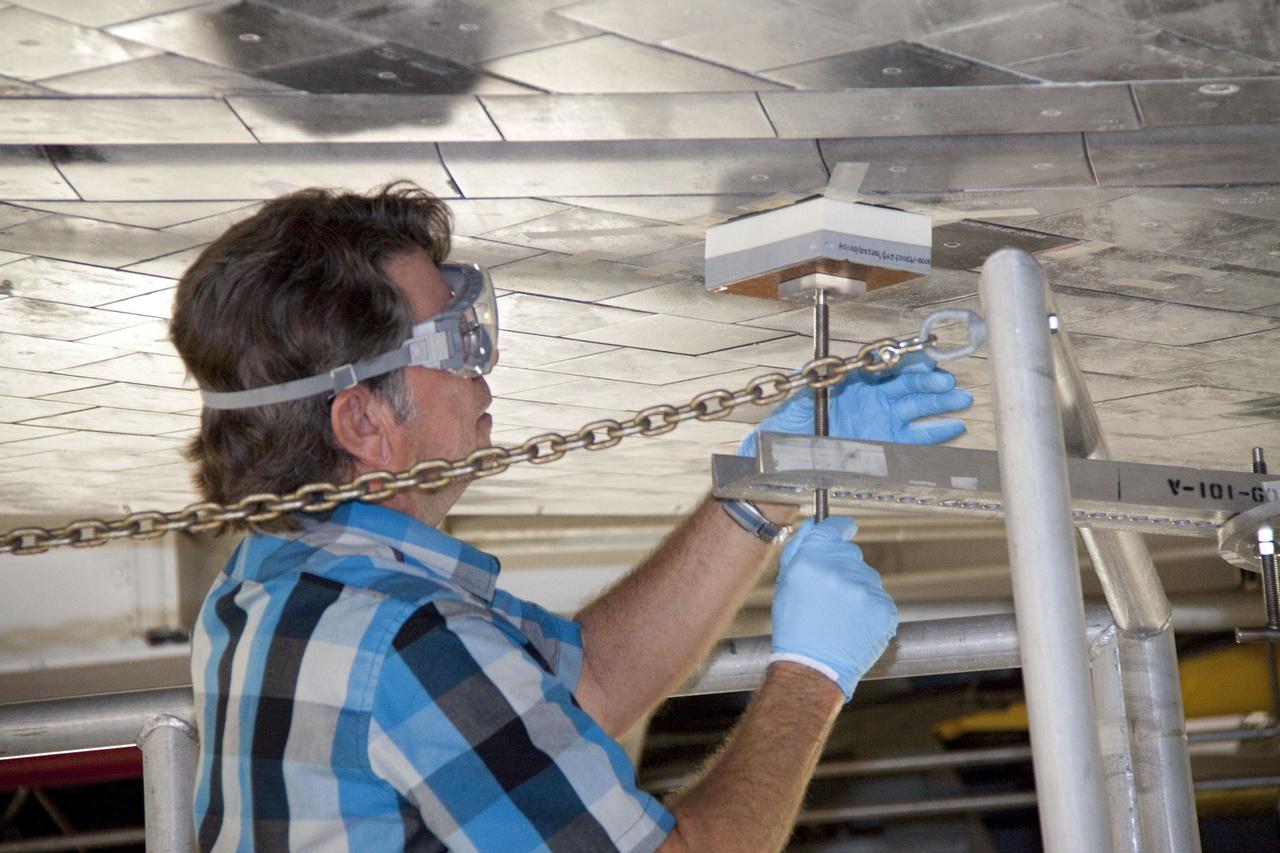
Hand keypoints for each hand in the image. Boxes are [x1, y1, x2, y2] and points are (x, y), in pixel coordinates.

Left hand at [740, 356, 971, 454]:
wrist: (784, 462)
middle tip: (947, 383)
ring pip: (917, 409)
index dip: (908, 364)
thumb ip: (813, 385)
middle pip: (908, 386)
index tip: (925, 362)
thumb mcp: (797, 401)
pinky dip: (936, 432)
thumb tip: (815, 365)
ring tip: (961, 399)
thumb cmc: (787, 429)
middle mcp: (871, 400)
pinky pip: (915, 438)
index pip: (887, 369)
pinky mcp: (886, 446)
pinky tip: (954, 426)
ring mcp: (881, 422)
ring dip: (940, 404)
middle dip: (929, 383)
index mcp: (853, 384)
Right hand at [769, 517, 897, 700]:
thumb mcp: (786, 582)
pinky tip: (853, 623)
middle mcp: (841, 571)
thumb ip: (799, 548)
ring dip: (855, 588)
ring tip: (839, 614)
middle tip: (828, 593)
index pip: (834, 527)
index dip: (839, 528)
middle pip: (850, 553)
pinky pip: (878, 597)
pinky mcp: (884, 608)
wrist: (814, 667)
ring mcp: (866, 590)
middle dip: (841, 566)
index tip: (843, 530)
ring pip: (866, 576)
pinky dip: (868, 607)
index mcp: (812, 561)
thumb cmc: (795, 627)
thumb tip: (814, 526)